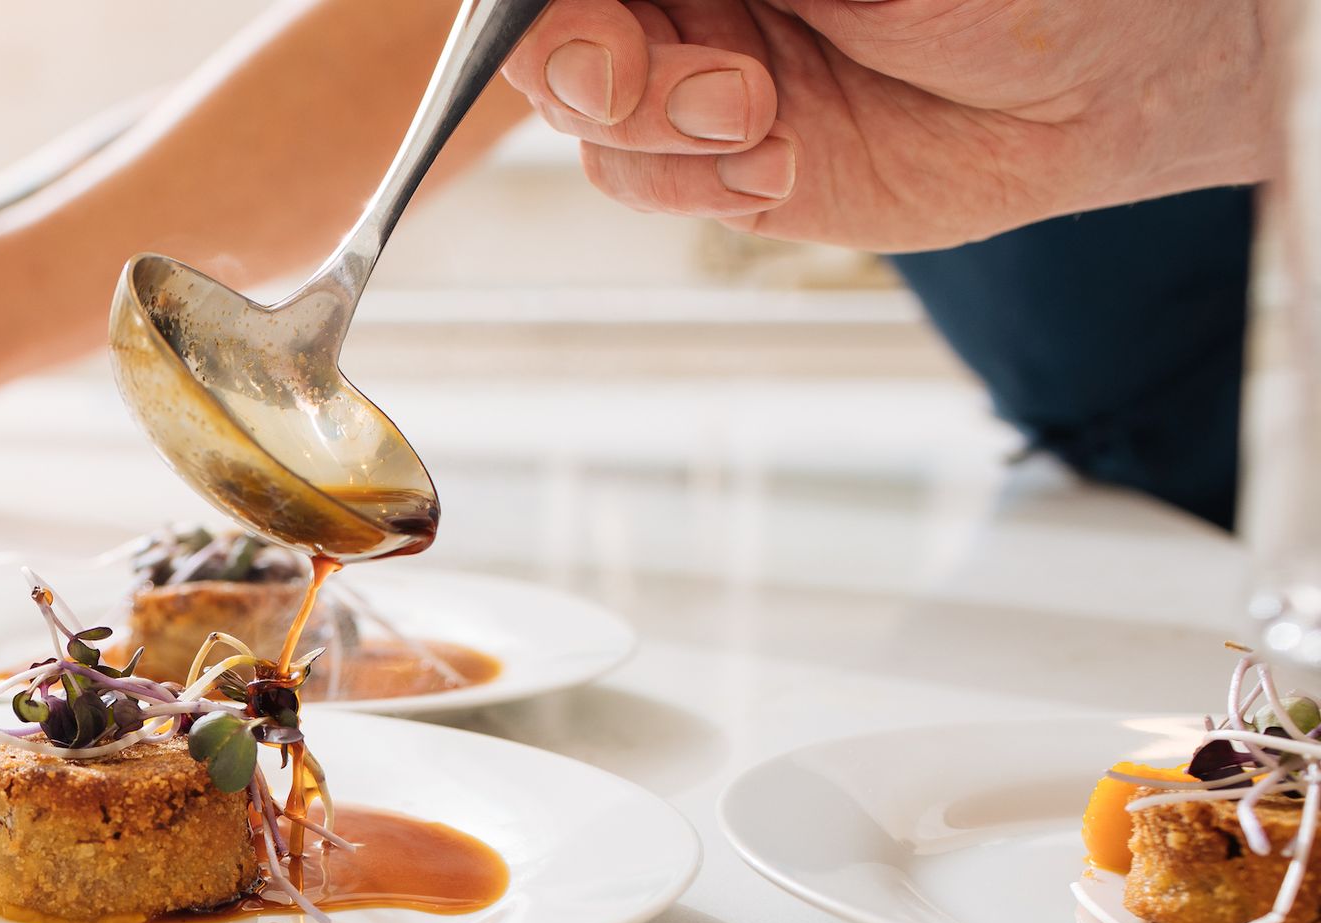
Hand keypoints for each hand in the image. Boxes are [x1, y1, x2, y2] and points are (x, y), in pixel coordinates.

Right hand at [501, 0, 1267, 250]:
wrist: (1102, 83)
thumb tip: (645, 0)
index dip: (543, 6)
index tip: (574, 19)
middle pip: (547, 28)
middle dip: (580, 59)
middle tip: (624, 79)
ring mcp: (694, 71)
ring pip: (586, 110)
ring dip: (648, 127)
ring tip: (757, 119)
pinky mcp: (720, 161)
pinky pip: (640, 178)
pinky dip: (686, 180)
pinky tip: (776, 163)